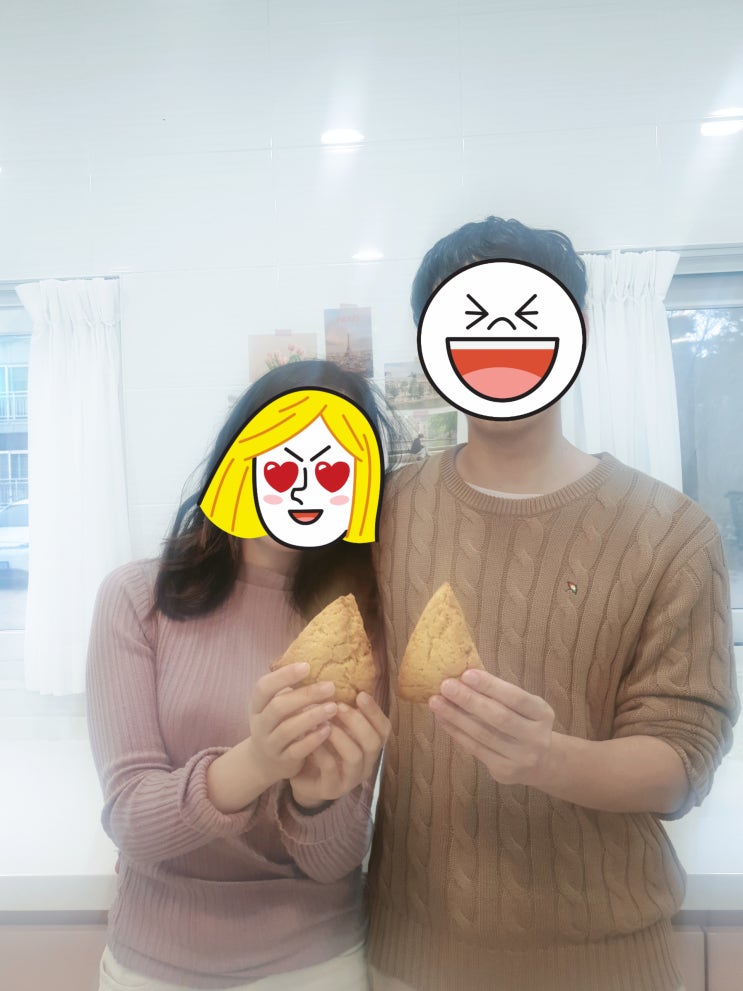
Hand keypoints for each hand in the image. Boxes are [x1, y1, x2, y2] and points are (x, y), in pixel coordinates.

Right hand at [247, 663, 337, 786]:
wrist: (264, 762)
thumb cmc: (277, 724)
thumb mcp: (276, 706)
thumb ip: (289, 689)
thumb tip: (319, 662)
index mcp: (256, 705)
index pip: (263, 687)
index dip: (284, 675)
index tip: (307, 666)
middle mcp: (260, 724)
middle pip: (278, 707)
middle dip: (305, 695)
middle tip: (330, 686)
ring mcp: (269, 744)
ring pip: (287, 729)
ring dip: (312, 717)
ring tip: (333, 707)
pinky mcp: (282, 761)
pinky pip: (297, 750)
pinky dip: (313, 739)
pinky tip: (328, 729)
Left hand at [289, 692, 389, 808]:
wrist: (303, 779)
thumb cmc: (322, 747)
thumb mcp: (335, 728)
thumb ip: (341, 711)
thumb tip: (338, 679)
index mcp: (369, 746)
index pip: (384, 729)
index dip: (375, 711)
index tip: (361, 694)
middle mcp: (366, 763)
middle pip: (373, 742)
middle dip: (356, 721)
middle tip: (338, 706)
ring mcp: (350, 778)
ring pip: (354, 756)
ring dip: (339, 735)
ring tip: (323, 721)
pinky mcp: (332, 788)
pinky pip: (331, 768)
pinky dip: (322, 751)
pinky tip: (310, 739)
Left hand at [429, 669, 554, 786]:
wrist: (542, 763)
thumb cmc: (525, 723)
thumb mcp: (525, 707)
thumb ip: (501, 693)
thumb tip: (464, 674)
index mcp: (542, 714)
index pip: (516, 698)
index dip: (491, 686)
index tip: (466, 674)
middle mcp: (536, 737)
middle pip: (499, 718)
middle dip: (469, 700)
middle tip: (446, 686)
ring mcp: (521, 757)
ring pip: (483, 735)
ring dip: (456, 717)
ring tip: (436, 701)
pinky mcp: (504, 771)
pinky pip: (475, 749)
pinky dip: (456, 732)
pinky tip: (443, 719)